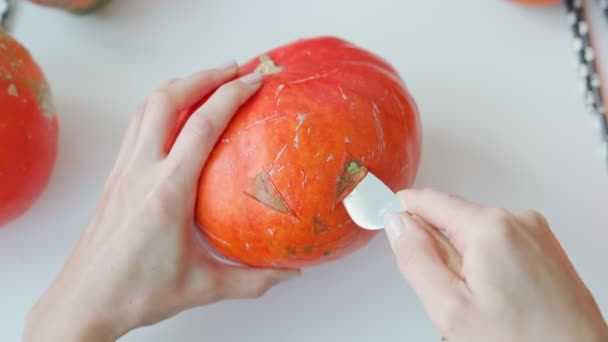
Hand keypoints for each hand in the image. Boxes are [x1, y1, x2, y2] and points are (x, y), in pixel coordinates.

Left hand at [23, 61, 299, 341]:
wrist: (85, 301)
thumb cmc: (136, 293)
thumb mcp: (203, 286)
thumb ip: (252, 280)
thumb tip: (288, 274)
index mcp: (168, 190)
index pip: (202, 125)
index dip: (231, 95)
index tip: (253, 80)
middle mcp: (141, 170)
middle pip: (169, 100)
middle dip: (205, 75)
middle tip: (235, 68)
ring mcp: (123, 170)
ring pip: (146, 107)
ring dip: (179, 85)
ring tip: (206, 79)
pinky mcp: (114, 177)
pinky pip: (135, 125)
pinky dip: (158, 106)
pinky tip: (172, 113)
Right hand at [385, 188, 606, 341]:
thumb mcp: (450, 307)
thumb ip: (416, 258)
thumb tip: (397, 225)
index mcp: (491, 227)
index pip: (429, 200)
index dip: (401, 209)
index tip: (385, 217)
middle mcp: (517, 221)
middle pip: (453, 221)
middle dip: (440, 251)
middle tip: (451, 294)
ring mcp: (536, 235)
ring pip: (476, 237)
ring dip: (465, 263)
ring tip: (483, 305)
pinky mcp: (546, 250)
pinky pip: (500, 247)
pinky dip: (488, 267)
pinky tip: (500, 301)